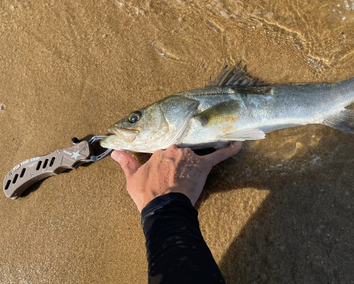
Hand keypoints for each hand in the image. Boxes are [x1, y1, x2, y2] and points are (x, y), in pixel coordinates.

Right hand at [111, 142, 242, 210]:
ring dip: (200, 152)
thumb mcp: (132, 179)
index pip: (165, 148)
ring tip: (206, 151)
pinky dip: (230, 150)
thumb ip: (126, 162)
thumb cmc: (147, 195)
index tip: (168, 163)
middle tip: (182, 166)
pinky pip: (219, 155)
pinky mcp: (203, 166)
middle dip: (182, 156)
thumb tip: (115, 152)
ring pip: (197, 150)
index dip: (167, 156)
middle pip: (181, 148)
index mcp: (159, 151)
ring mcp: (189, 157)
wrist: (164, 209)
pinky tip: (239, 143)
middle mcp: (174, 149)